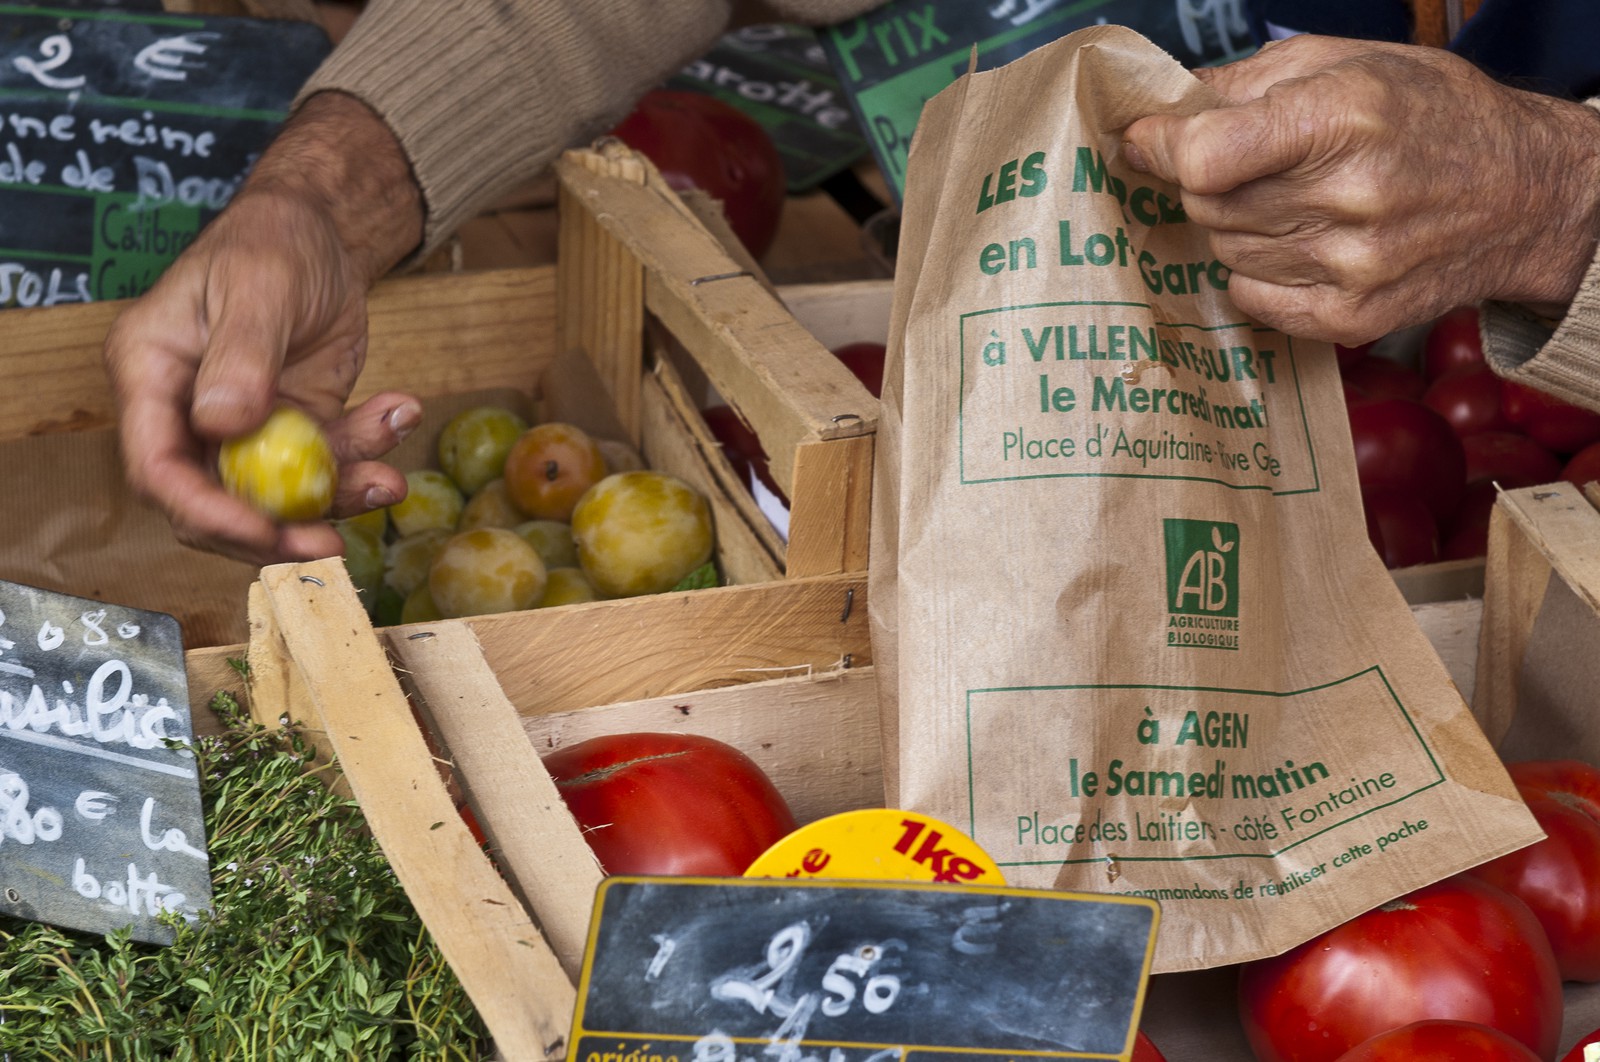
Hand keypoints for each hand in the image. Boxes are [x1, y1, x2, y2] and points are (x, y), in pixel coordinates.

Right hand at [104, 92, 424, 564]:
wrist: (322, 231)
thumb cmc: (271, 241)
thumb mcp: (257, 287)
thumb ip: (240, 357)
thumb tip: (222, 425)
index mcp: (151, 373)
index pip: (157, 468)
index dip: (204, 512)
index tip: (262, 530)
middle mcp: (190, 411)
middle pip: (214, 503)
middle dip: (273, 531)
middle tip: (332, 541)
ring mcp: (246, 427)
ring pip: (279, 495)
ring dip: (339, 494)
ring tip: (390, 475)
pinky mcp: (297, 428)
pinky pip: (327, 466)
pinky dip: (367, 456)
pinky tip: (399, 414)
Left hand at [1122, 35, 1599, 343]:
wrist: (1525, 194)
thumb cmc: (1433, 116)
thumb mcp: (1349, 61)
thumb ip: (1244, 83)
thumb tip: (1158, 113)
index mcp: (1343, 118)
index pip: (1206, 157)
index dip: (1164, 148)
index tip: (1149, 141)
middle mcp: (1349, 196)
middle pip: (1206, 206)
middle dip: (1206, 183)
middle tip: (1244, 166)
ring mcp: (1352, 266)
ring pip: (1224, 251)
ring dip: (1235, 227)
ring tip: (1291, 201)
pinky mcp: (1353, 318)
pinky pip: (1251, 298)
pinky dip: (1258, 272)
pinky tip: (1300, 243)